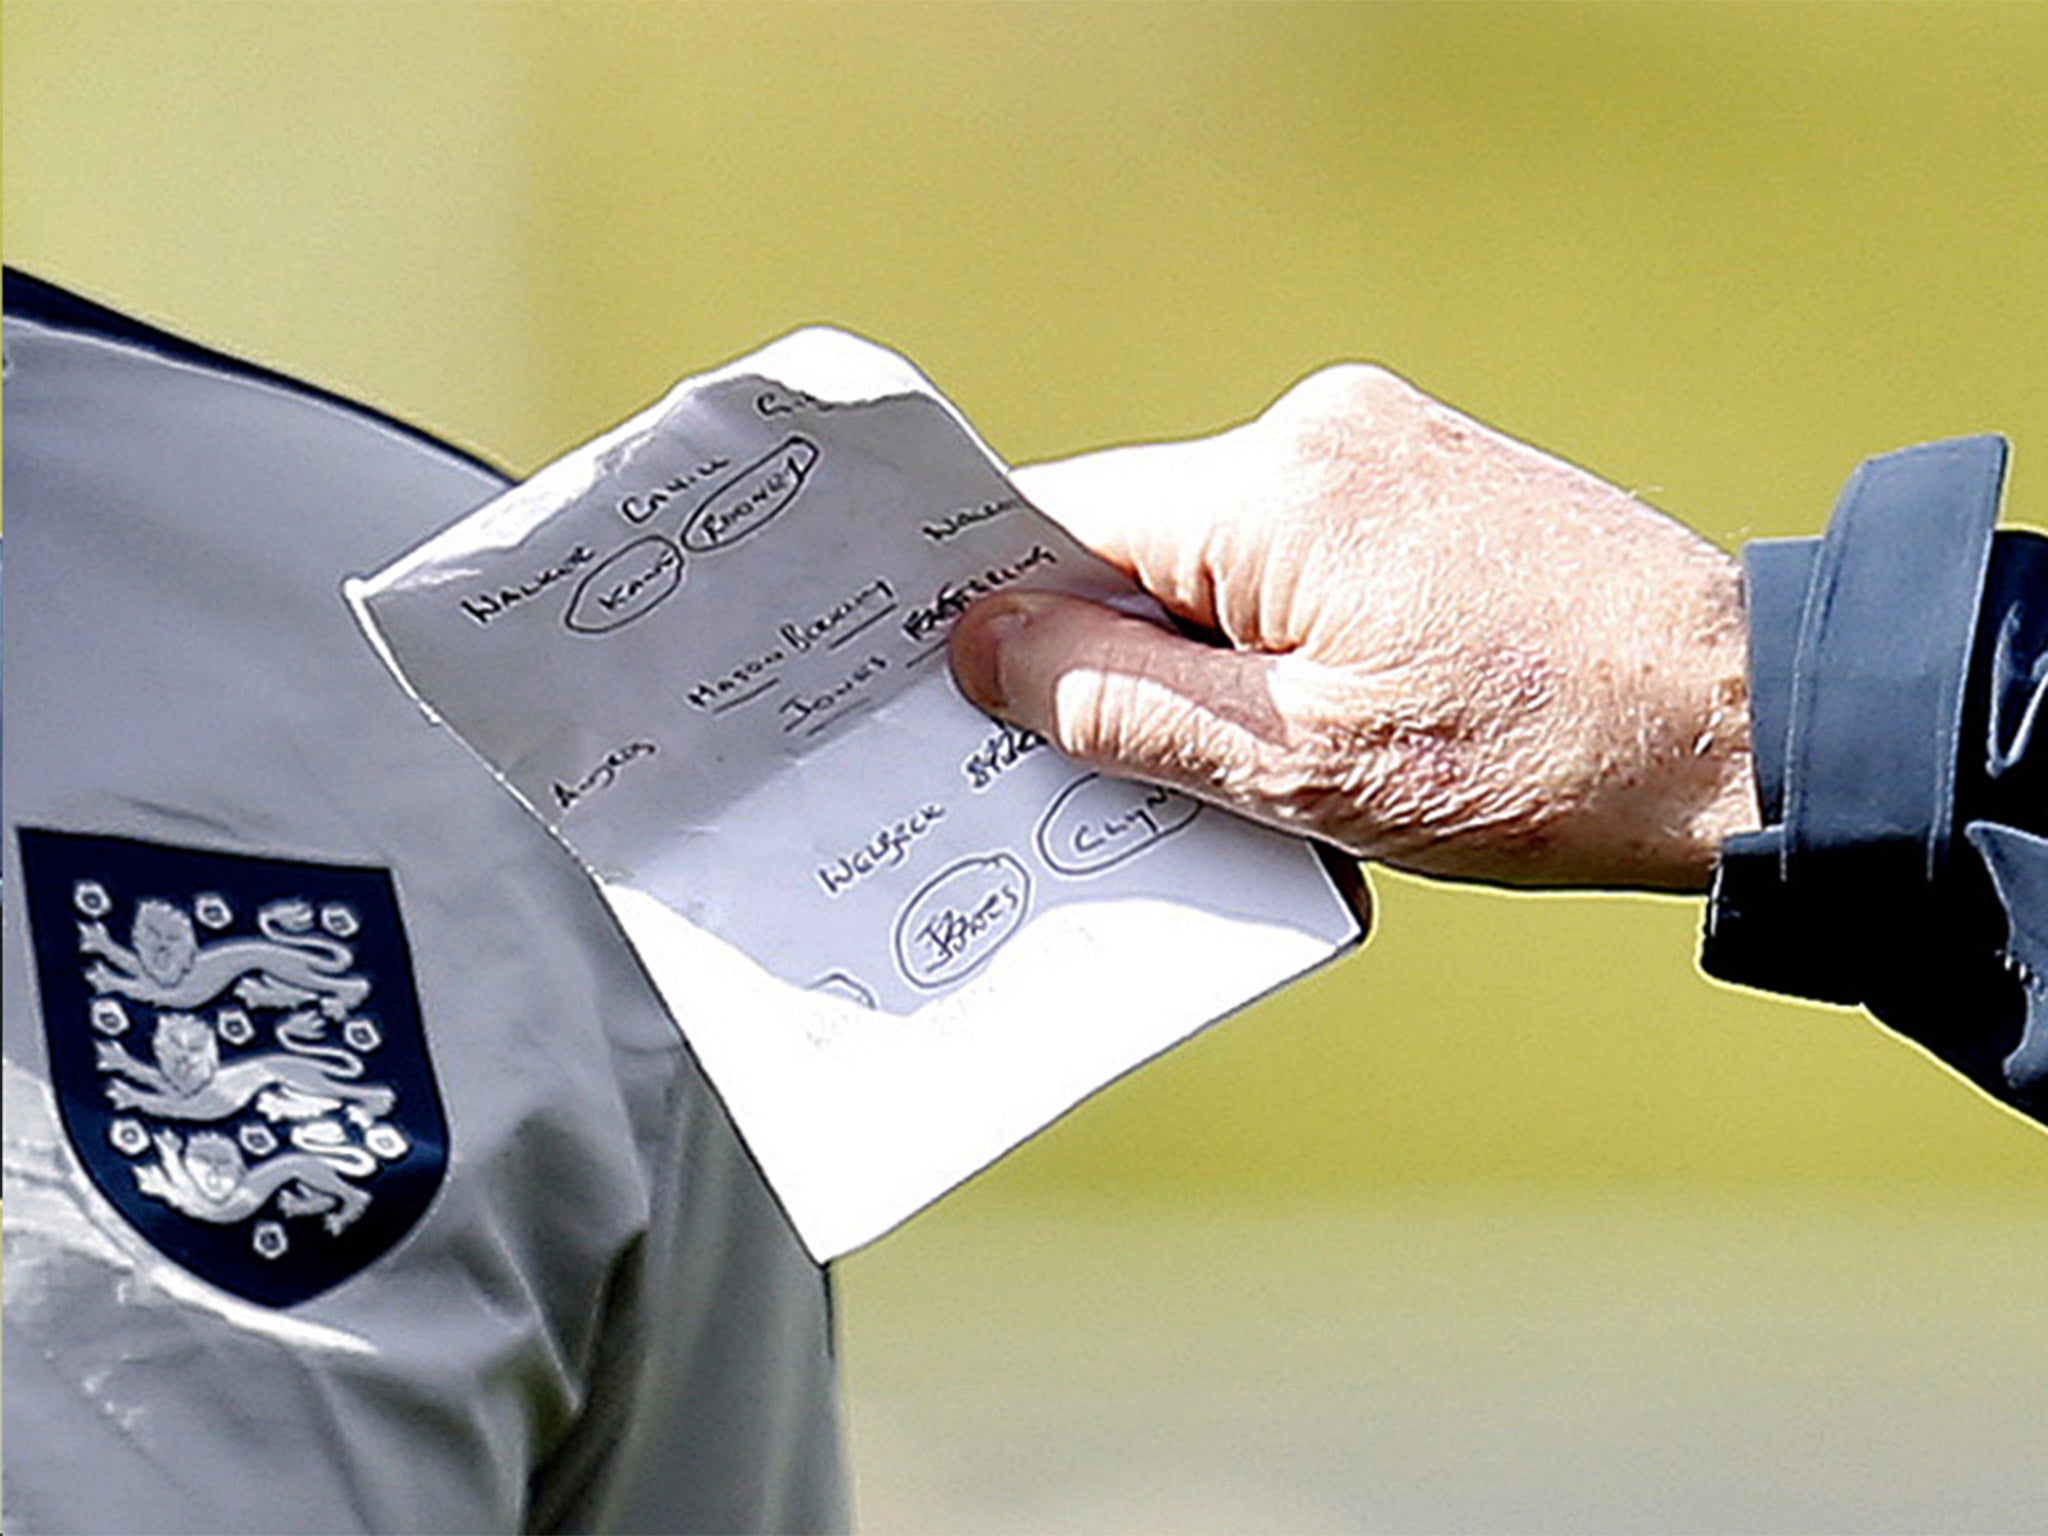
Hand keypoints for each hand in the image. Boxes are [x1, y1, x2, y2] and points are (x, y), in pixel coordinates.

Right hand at [949, 366, 1760, 891]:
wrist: (1744, 726)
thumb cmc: (1542, 753)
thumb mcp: (1295, 764)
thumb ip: (1117, 702)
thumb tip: (984, 648)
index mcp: (1272, 487)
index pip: (1062, 518)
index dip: (997, 609)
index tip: (957, 689)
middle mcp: (1322, 433)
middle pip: (1136, 536)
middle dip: (1103, 648)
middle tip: (1095, 762)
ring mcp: (1384, 449)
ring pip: (1214, 553)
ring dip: (1192, 651)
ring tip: (1230, 759)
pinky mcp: (1429, 485)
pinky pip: (1291, 552)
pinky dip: (1266, 633)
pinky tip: (1305, 717)